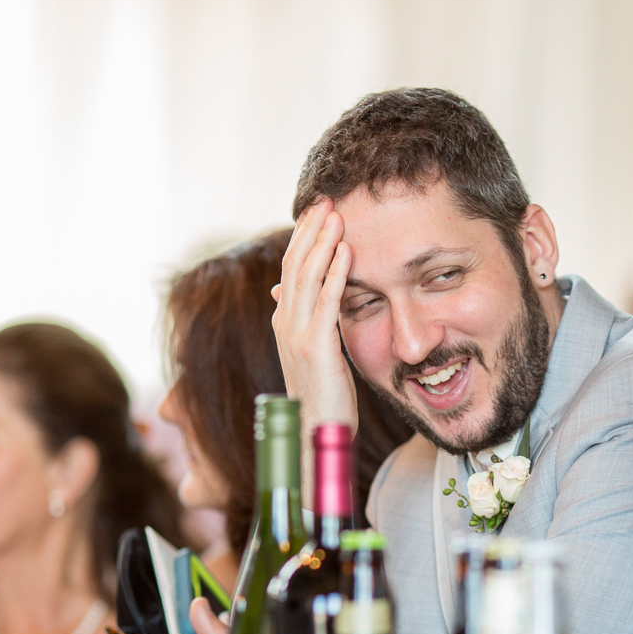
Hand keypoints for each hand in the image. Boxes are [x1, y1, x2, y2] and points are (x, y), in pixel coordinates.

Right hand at [272, 199, 359, 435]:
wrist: (314, 434)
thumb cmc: (324, 396)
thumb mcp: (318, 353)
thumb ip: (315, 321)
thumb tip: (307, 297)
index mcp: (286, 322)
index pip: (291, 269)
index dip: (303, 238)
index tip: (318, 211)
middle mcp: (285, 323)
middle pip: (294, 265)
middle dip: (310, 230)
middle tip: (326, 199)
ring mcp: (297, 335)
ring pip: (306, 278)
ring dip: (322, 243)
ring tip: (336, 214)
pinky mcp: (316, 348)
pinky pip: (326, 304)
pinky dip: (335, 275)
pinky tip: (347, 252)